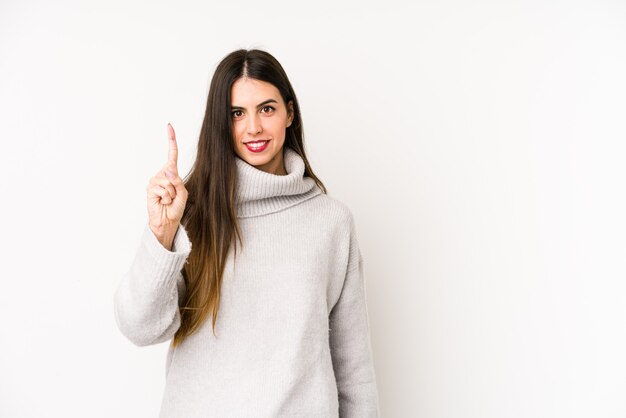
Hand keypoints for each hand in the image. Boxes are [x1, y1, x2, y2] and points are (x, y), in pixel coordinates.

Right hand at [147, 123, 187, 248]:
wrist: (167, 221)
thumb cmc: (175, 207)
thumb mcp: (183, 193)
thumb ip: (178, 181)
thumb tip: (168, 172)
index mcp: (171, 173)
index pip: (171, 154)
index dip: (171, 140)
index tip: (169, 126)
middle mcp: (161, 175)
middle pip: (173, 171)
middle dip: (177, 186)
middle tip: (173, 197)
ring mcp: (154, 181)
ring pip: (169, 182)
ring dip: (172, 194)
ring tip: (168, 200)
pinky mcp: (150, 188)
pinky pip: (163, 189)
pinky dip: (166, 197)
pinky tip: (162, 202)